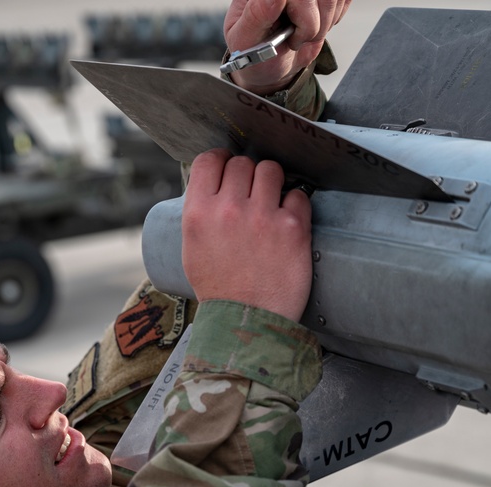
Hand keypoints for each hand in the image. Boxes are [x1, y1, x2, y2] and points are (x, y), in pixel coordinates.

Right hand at [182, 149, 312, 321]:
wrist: (245, 324)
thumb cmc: (219, 290)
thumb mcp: (192, 248)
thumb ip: (200, 214)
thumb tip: (214, 185)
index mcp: (198, 213)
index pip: (209, 159)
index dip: (221, 160)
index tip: (228, 168)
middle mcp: (228, 210)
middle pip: (242, 162)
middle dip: (248, 174)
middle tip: (252, 194)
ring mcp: (262, 217)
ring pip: (271, 170)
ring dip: (272, 182)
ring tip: (272, 203)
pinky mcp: (292, 228)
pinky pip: (298, 195)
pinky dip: (295, 205)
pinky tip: (288, 222)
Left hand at [224, 0, 351, 94]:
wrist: (270, 65)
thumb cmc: (252, 52)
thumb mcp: (246, 39)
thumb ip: (257, 15)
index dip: (300, 8)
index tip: (292, 28)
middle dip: (311, 23)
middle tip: (297, 39)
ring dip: (324, 24)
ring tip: (304, 35)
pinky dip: (333, 18)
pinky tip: (316, 27)